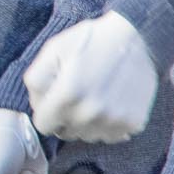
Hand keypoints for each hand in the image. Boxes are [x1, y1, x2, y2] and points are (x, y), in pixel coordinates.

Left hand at [24, 12, 158, 142]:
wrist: (137, 37)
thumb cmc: (91, 41)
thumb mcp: (53, 50)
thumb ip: (35, 80)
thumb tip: (37, 107)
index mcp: (67, 96)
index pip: (44, 126)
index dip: (47, 111)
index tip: (56, 99)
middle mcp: (90, 114)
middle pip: (66, 133)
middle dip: (67, 117)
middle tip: (79, 94)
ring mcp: (114, 121)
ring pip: (89, 137)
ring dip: (88, 123)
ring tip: (96, 96)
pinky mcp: (133, 123)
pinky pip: (111, 136)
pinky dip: (109, 124)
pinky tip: (112, 103)